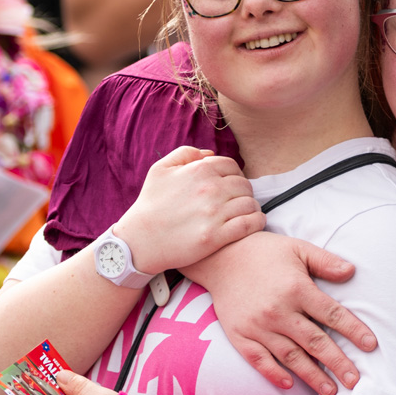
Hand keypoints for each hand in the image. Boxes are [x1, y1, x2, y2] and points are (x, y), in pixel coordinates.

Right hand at [112, 147, 264, 274]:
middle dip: (243, 192)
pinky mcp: (216, 236)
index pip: (232, 166)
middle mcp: (210, 189)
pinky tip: (253, 223)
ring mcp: (214, 213)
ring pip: (250, 203)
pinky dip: (256, 222)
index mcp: (199, 170)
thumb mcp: (160, 170)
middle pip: (244, 185)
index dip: (234, 175)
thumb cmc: (149, 205)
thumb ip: (185, 153)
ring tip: (245, 214)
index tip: (231, 186)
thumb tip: (210, 154)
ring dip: (251, 207)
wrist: (139, 241)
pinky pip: (250, 224)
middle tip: (237, 202)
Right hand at [183, 232, 373, 394]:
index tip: (371, 346)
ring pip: (291, 357)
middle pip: (315, 342)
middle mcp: (279, 311)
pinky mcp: (240, 336)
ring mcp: (258, 326)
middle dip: (338, 363)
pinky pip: (259, 360)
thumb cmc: (265, 252)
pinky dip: (274, 374)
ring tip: (330, 391)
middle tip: (355, 382)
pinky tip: (290, 385)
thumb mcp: (298, 248)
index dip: (354, 330)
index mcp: (296, 289)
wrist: (220, 256)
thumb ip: (325, 261)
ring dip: (312, 375)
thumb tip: (352, 272)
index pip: (332, 314)